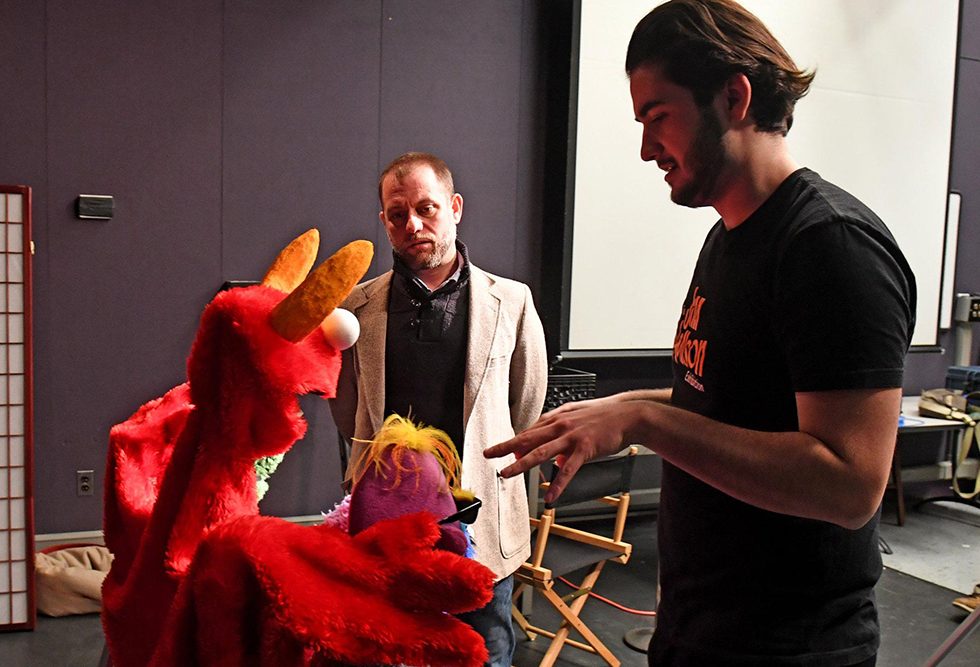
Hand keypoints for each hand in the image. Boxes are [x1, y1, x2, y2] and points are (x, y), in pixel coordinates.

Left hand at [486, 399, 643, 502]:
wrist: (628, 414)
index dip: (516, 442)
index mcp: (558, 418)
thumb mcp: (579, 420)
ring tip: (506, 474)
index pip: (531, 431)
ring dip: (521, 464)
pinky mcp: (584, 449)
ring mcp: (571, 437)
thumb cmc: (605, 417)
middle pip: (527, 438)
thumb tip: (557, 459)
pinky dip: (558, 485)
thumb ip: (564, 436)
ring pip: (540, 452)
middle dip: (505, 447)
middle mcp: (560, 426)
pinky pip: (568, 470)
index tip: (503, 452)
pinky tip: (550, 497)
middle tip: (489, 454)